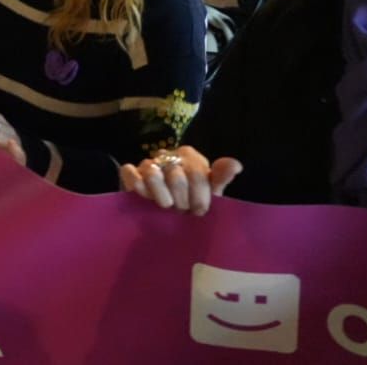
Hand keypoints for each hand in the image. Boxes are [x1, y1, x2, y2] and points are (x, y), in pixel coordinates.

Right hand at [118, 147, 241, 215]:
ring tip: (166, 206)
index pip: (197, 174)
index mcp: (190, 157)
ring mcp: (148, 163)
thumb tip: (236, 165)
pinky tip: (145, 197)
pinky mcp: (130, 172)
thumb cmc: (192, 199)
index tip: (199, 211)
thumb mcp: (211, 191)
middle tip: (182, 210)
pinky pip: (129, 173)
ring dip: (162, 197)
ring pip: (152, 174)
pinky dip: (137, 186)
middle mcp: (168, 155)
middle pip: (176, 178)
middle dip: (181, 201)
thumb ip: (221, 177)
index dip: (199, 197)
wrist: (167, 208)